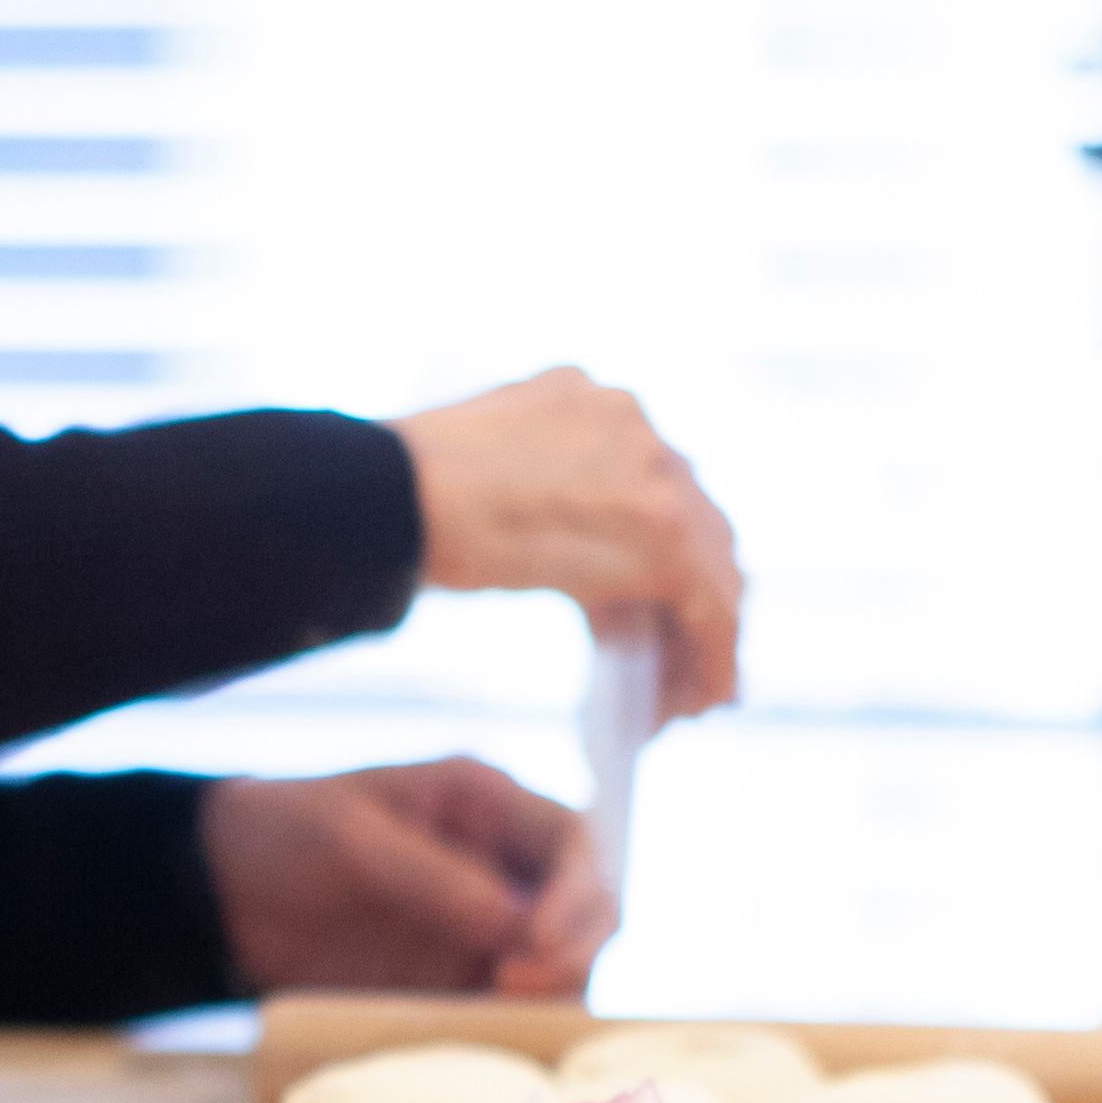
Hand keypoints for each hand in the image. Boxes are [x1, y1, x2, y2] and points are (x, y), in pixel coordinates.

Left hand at [202, 759, 615, 998]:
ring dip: (555, 989)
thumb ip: (435, 878)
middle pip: (589, 906)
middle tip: (514, 984)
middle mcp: (504, 863)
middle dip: (574, 946)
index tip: (535, 940)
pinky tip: (486, 1029)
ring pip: (566, 961)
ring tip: (498, 1007)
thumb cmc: (287, 833)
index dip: (574, 892)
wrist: (225, 891)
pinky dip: (518, 1020)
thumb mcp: (354, 838)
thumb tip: (519, 926)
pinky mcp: (460, 976)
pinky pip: (517, 1004)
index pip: (573, 840)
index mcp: (487, 803)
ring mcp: (488, 924)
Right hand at [385, 368, 743, 713]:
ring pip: (714, 567)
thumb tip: (560, 546)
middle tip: (672, 655)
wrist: (387, 497)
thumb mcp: (488, 469)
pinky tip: (702, 701)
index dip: (661, 548)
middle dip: (689, 595)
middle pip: (696, 522)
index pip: (652, 482)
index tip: (648, 600)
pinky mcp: (665, 538)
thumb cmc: (403, 492)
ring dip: (701, 634)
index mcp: (590, 401)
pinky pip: (714, 609)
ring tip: (683, 695)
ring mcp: (657, 476)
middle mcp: (636, 427)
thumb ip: (541, 489)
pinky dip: (714, 659)